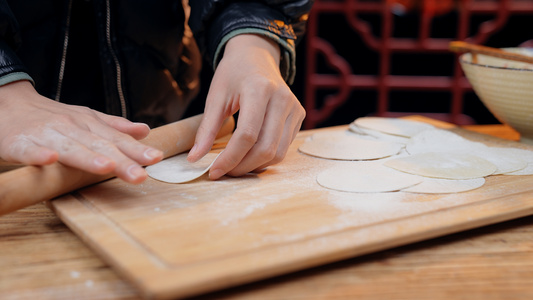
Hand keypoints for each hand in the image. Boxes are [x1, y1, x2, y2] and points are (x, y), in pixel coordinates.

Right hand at [0, 81, 162, 182]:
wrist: (8, 103)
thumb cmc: (52, 117)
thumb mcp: (86, 118)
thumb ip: (115, 127)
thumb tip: (145, 130)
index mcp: (89, 125)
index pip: (117, 140)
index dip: (137, 150)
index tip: (157, 159)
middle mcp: (71, 128)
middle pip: (99, 147)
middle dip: (121, 161)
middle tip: (140, 175)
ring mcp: (46, 135)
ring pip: (69, 149)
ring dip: (87, 158)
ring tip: (105, 167)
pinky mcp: (20, 142)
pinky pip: (30, 149)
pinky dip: (39, 154)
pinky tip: (49, 159)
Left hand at [187, 34, 305, 178]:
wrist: (256, 56)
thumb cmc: (233, 74)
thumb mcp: (215, 97)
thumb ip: (206, 129)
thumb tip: (194, 158)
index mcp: (259, 90)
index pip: (247, 135)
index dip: (229, 158)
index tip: (214, 171)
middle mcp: (282, 99)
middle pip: (265, 148)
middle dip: (242, 167)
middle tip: (223, 172)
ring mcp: (294, 108)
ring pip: (278, 153)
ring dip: (255, 166)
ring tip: (235, 165)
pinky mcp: (299, 116)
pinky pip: (284, 147)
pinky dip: (265, 157)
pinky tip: (249, 155)